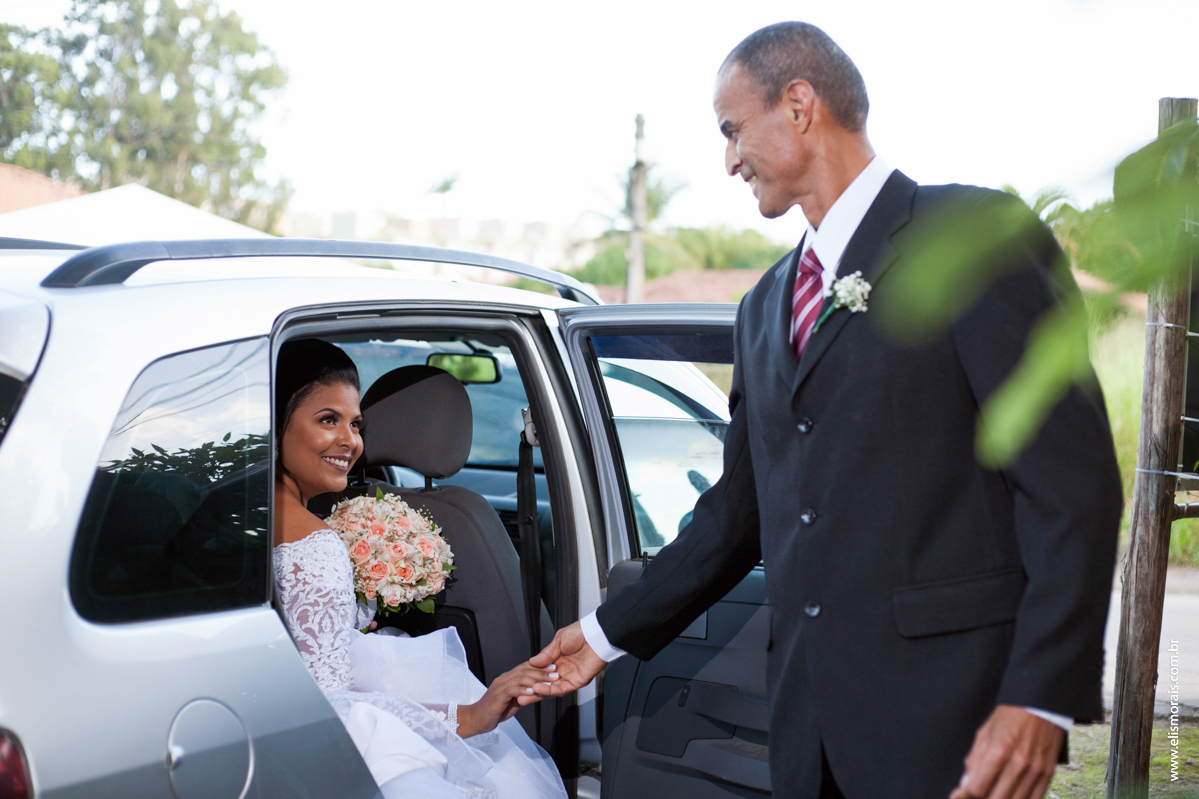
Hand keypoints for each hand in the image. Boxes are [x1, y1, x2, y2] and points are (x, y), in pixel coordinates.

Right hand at [458, 662, 558, 737]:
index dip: (540, 666)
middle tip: (556, 673)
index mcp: (508, 678)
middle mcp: (504, 678)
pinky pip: (511, 690)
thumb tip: (537, 691)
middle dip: (542, 671)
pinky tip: (532, 691)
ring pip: (520, 677)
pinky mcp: (497, 696)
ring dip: (536, 679)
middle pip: (525, 670)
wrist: (476, 719)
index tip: (554, 667)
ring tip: (549, 681)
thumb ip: (523, 694)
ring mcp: (500, 686)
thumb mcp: (513, 700)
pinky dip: (522, 689)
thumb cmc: (495, 710)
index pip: (526, 667)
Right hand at [518, 621, 605, 704]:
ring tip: (525, 696)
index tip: (520, 681)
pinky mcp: (577, 682)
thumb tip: (532, 662)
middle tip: (519, 696)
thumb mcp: (558, 640)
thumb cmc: (581, 633)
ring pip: (552, 689)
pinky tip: (538, 689)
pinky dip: (549, 690)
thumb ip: (545, 654)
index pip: (542, 673)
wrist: (596, 635)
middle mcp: (564, 670)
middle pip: (545, 684)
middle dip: (532, 691)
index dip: (532, 678)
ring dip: (538, 694)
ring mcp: (570, 676)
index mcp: (558, 659)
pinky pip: (561, 689)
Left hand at [948, 705, 1062, 798]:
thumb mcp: (984, 733)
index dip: (966, 795)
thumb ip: (974, 760)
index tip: (962, 795)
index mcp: (997, 752)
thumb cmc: (1010, 716)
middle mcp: (1017, 764)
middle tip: (978, 794)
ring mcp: (1034, 771)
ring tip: (993, 793)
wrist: (1040, 704)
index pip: (977, 788)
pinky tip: (1011, 795)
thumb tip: (966, 783)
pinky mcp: (1047, 774)